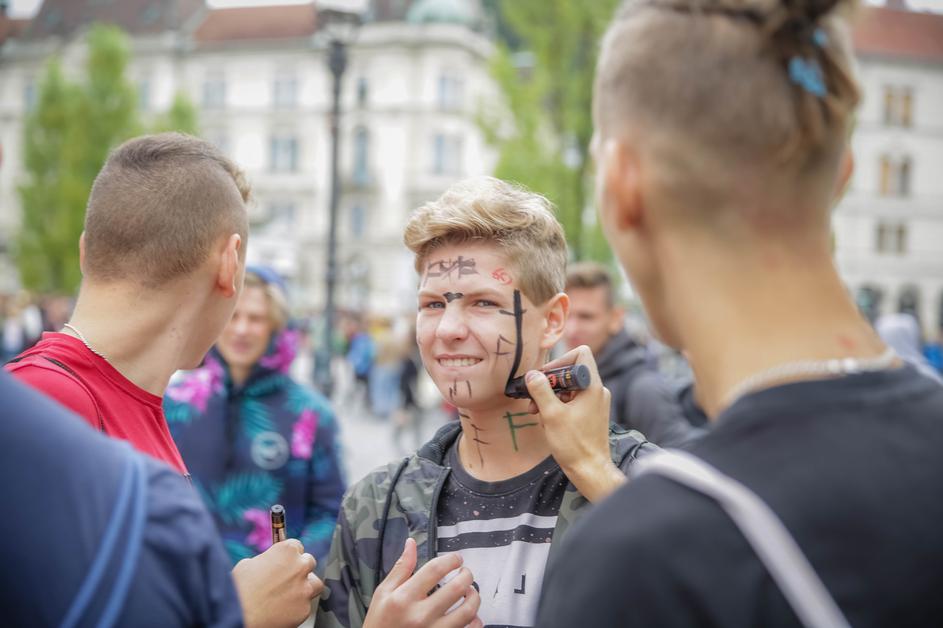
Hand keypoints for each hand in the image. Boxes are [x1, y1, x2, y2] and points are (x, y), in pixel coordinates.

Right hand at [232, 538, 321, 627]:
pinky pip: (305, 606)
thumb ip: (265, 561)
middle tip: (287, 578)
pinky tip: (281, 610)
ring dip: (305, 586)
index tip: (284, 560)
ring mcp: (305, 589)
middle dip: (299, 569)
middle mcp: (300, 567)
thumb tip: (267, 565)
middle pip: (309, 562)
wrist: (238, 616)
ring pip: (314, 584)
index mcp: (287, 551)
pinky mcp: (305, 609)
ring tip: (289, 595)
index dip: (289, 555)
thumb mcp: (248, 565)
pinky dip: (296, 607)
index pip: (297, 546)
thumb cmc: (239, 590)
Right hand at [364, 538, 482, 627]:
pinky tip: (471, 615)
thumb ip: (401, 568)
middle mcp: (421, 615)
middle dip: (467, 575)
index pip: (435, 570)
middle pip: (457, 588)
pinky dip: (475, 621)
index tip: (457, 558)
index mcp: (404, 598)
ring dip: (474, 597)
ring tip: (470, 592)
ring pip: (467, 611)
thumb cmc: (380, 622)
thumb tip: (411, 543)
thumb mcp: (383, 593)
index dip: (451, 559)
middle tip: (465, 573)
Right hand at [526, 345, 625, 502]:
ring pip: (569, 386)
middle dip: (550, 381)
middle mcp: (597, 390)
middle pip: (571, 370)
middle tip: (533, 396)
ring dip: (550, 395)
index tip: (545, 376)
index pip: (581, 353)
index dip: (560, 360)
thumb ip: (541, 391)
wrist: (590, 470)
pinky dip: (558, 404)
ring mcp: (595, 402)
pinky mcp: (591, 413)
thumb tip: (532, 374)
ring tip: (535, 410)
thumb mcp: (551, 415)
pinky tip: (546, 418)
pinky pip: (573, 399)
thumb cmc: (574, 445)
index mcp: (592, 386)